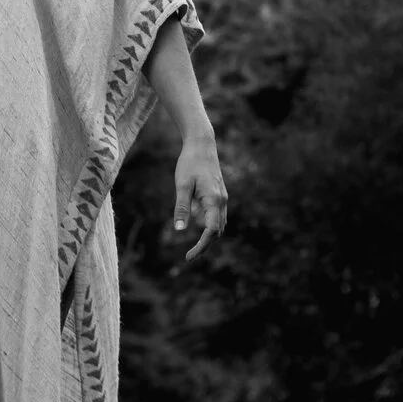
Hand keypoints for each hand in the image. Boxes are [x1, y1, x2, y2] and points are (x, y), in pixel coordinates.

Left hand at [170, 132, 227, 261]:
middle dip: (205, 245)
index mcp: (214, 200)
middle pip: (218, 231)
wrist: (202, 144)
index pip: (211, 231)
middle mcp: (222, 201)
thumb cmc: (189, 162)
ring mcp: (223, 198)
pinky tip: (196, 223)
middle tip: (189, 255)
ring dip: (209, 236)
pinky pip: (217, 216)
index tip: (189, 257)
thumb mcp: (182, 185)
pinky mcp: (220, 194)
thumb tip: (180, 230)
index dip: (201, 246)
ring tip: (193, 246)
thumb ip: (182, 208)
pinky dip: (209, 225)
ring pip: (220, 225)